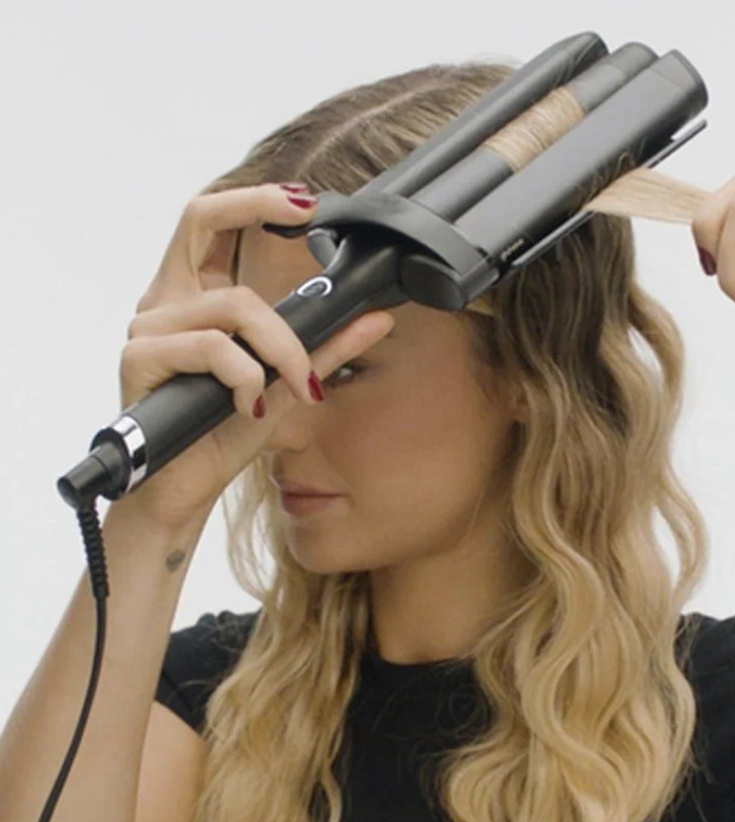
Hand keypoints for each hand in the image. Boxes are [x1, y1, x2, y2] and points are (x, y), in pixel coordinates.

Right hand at [115, 183, 394, 529]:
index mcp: (194, 301)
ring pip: (232, 304)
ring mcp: (149, 328)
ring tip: (294, 389)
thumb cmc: (220, 437)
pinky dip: (248, 378)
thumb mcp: (286, 386)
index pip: (208, 223)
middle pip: (201, 222)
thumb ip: (326, 349)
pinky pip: (213, 348)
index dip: (251, 197)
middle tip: (307, 216)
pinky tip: (250, 408)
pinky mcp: (140, 359)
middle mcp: (166, 303)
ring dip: (282, 347)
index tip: (305, 201)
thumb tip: (377, 318)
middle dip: (255, 206)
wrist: (183, 492)